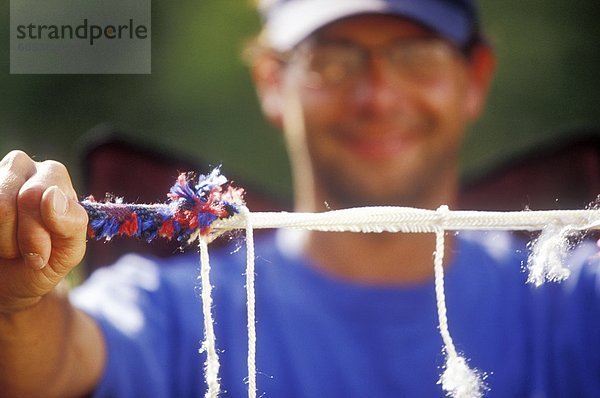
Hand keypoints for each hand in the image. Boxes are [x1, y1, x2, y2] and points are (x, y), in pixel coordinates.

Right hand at [0, 151, 87, 312]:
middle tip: (26, 254)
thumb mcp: (67, 251)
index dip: (38, 234)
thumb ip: (72, 224)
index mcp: (54, 176)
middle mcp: (22, 166)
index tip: (41, 256)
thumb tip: (51, 195)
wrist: (8, 280)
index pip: (44, 195)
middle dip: (24, 237)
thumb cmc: (43, 261)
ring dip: (3, 240)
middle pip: (24, 197)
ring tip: (9, 246)